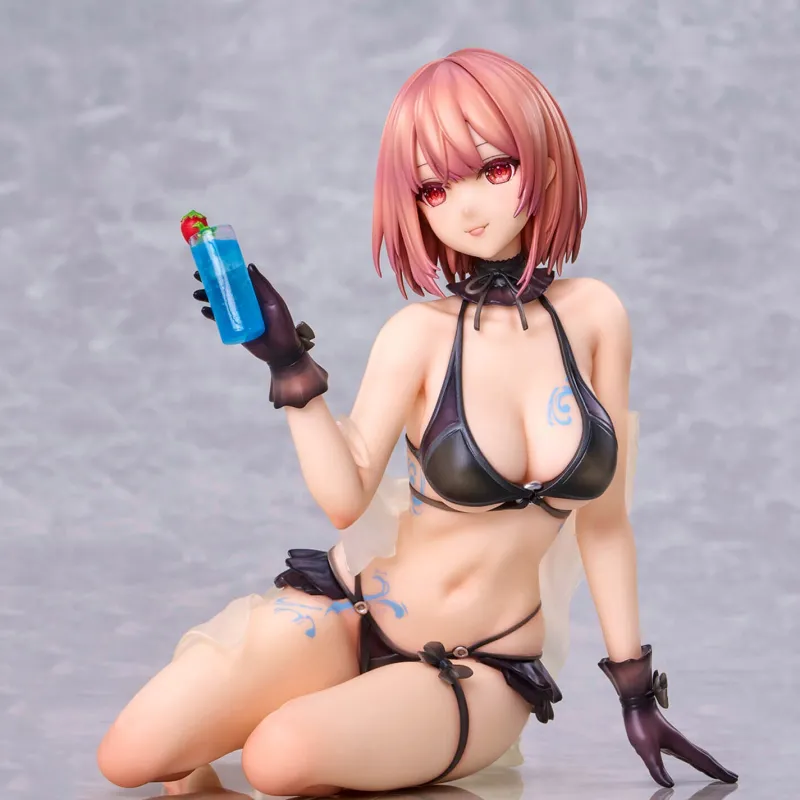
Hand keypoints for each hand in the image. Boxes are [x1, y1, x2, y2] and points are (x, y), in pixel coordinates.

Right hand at [192, 264, 315, 366]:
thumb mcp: (274, 303)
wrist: (282, 352)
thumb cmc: (282, 325)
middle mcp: (245, 303)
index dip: (224, 271)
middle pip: (225, 290)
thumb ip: (262, 286)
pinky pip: (220, 320)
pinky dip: (211, 314)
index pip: (237, 279)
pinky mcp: (234, 328)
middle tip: (197, 276)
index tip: (211, 264)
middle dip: (210, 283)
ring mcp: (238, 316)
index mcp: (255, 294)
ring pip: (219, 303)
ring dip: (207, 298)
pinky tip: (205, 310)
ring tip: (197, 294)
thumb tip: (249, 265)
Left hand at [599, 646, 737, 788]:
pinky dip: (694, 757)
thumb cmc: (640, 722)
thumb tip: (669, 785)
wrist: (634, 699)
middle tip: (732, 777)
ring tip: (715, 771)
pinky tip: (690, 758)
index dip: (717, 771)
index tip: (733, 778)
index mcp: (680, 745)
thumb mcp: (646, 749)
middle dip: (717, 769)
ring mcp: (674, 738)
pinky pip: (686, 750)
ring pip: (695, 753)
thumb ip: (657, 768)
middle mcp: (680, 742)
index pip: (703, 761)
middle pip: (703, 758)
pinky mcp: (666, 736)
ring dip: (707, 763)